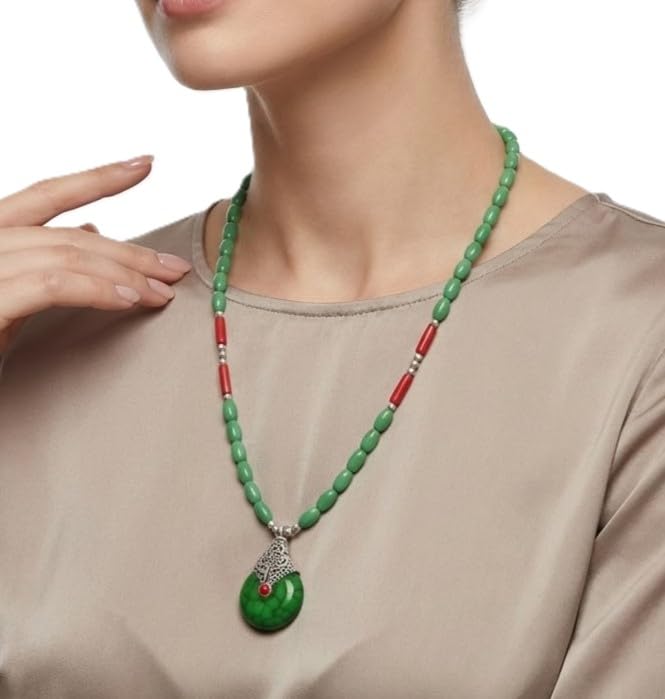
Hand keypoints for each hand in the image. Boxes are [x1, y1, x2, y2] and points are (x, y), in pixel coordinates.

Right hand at [0, 155, 192, 353]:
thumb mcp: (14, 293)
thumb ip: (47, 259)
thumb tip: (91, 229)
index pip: (45, 195)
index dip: (98, 177)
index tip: (145, 165)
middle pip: (68, 234)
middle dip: (129, 251)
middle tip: (173, 267)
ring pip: (66, 255)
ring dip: (124, 273)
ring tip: (162, 291)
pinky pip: (51, 284)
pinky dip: (96, 289)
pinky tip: (129, 299)